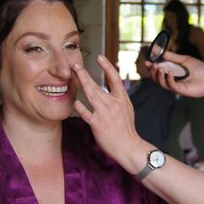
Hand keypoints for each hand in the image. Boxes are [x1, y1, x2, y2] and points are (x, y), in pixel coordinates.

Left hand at [73, 55, 145, 170]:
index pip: (115, 78)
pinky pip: (86, 113)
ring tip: (74, 75)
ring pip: (91, 95)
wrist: (128, 146)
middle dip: (85, 74)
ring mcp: (105, 113)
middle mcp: (113, 104)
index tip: (100, 57)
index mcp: (122, 99)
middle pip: (97, 85)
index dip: (107, 67)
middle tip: (76, 65)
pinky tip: (75, 101)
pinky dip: (80, 107)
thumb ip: (119, 97)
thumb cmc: (127, 128)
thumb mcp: (127, 108)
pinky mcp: (97, 124)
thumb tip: (113, 86)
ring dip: (82, 83)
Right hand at [147, 50, 203, 97]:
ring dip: (158, 75)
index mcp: (171, 73)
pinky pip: (171, 86)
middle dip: (152, 71)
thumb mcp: (184, 60)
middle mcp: (171, 81)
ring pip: (162, 83)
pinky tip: (169, 73)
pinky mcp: (181, 90)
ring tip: (159, 68)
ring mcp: (175, 87)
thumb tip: (159, 49)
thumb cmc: (199, 70)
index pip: (157, 71)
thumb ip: (172, 56)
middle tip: (152, 64)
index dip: (151, 67)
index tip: (146, 62)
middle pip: (157, 78)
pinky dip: (168, 79)